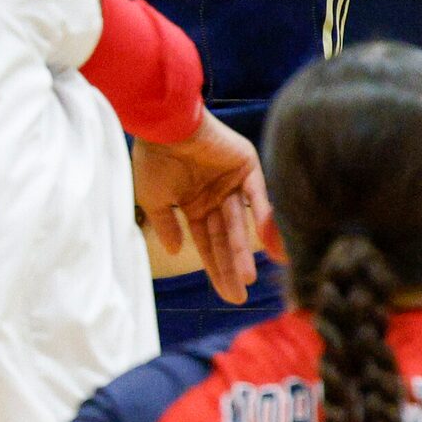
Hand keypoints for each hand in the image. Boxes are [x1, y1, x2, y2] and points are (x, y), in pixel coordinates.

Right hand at [131, 110, 268, 304]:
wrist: (165, 126)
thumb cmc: (153, 160)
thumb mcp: (154, 199)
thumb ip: (167, 225)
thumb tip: (175, 250)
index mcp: (195, 205)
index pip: (208, 244)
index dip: (217, 270)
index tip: (227, 295)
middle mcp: (216, 196)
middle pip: (226, 239)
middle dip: (231, 267)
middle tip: (241, 295)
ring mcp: (232, 182)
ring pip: (240, 223)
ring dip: (243, 249)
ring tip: (249, 278)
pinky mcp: (247, 165)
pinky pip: (258, 194)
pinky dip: (264, 217)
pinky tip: (267, 243)